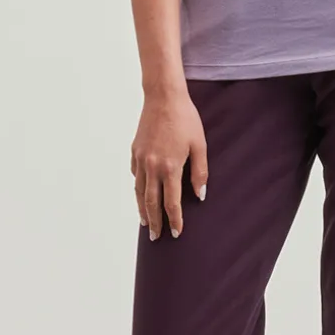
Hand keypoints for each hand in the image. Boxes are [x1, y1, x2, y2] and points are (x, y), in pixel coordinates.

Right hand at [130, 88, 207, 240]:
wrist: (163, 97)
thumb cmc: (186, 119)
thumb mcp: (200, 145)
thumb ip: (200, 172)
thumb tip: (200, 195)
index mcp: (170, 167)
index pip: (171, 202)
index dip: (174, 219)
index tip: (176, 233)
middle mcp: (152, 166)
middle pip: (151, 202)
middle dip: (155, 222)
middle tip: (156, 237)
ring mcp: (141, 159)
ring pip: (139, 191)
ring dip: (142, 209)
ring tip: (145, 223)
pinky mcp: (135, 150)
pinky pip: (135, 174)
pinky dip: (138, 187)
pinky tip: (141, 193)